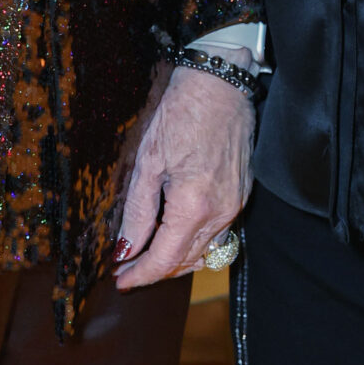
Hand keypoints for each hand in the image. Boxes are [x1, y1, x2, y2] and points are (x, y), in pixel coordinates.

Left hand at [115, 62, 253, 288]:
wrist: (221, 83)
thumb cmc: (182, 114)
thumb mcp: (148, 161)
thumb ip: (137, 211)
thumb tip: (126, 249)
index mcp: (194, 206)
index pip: (165, 259)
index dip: (141, 275)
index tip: (121, 281)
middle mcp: (221, 212)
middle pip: (186, 261)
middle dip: (156, 270)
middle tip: (128, 269)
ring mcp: (235, 204)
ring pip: (205, 250)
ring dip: (176, 258)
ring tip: (148, 253)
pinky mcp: (242, 194)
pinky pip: (218, 232)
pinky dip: (195, 240)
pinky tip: (176, 231)